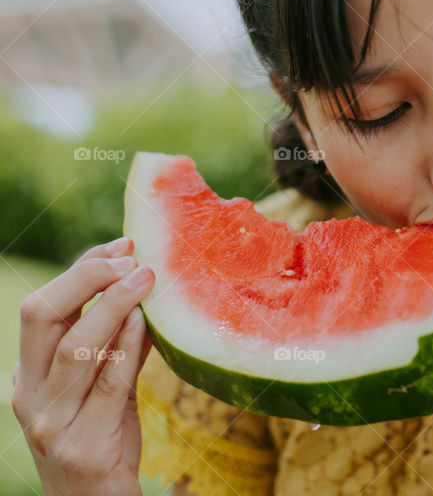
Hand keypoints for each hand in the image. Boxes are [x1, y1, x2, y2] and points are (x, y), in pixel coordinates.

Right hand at [12, 237, 155, 495]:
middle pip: (42, 315)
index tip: (121, 245)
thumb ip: (121, 347)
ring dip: (113, 305)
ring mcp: (52, 420)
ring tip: (145, 279)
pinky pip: (107, 383)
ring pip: (75, 346)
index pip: (43, 307)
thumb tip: (147, 295)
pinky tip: (145, 322)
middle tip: (131, 258)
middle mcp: (30, 393)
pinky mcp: (82, 444)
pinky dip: (126, 347)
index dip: (81, 270)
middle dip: (86, 277)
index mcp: (29, 374)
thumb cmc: (103, 442)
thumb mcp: (105, 389)